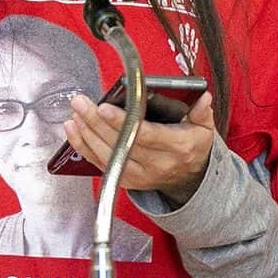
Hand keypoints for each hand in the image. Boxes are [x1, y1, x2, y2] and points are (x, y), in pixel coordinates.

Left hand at [63, 91, 216, 205]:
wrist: (189, 178)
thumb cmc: (192, 145)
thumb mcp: (204, 128)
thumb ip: (201, 112)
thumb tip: (202, 97)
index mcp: (177, 147)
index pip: (146, 134)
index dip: (123, 122)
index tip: (104, 107)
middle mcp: (157, 164)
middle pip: (121, 143)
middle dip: (96, 122)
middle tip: (81, 103)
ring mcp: (140, 175)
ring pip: (107, 155)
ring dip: (87, 133)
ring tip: (75, 112)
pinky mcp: (126, 181)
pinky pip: (101, 164)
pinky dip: (83, 147)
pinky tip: (73, 129)